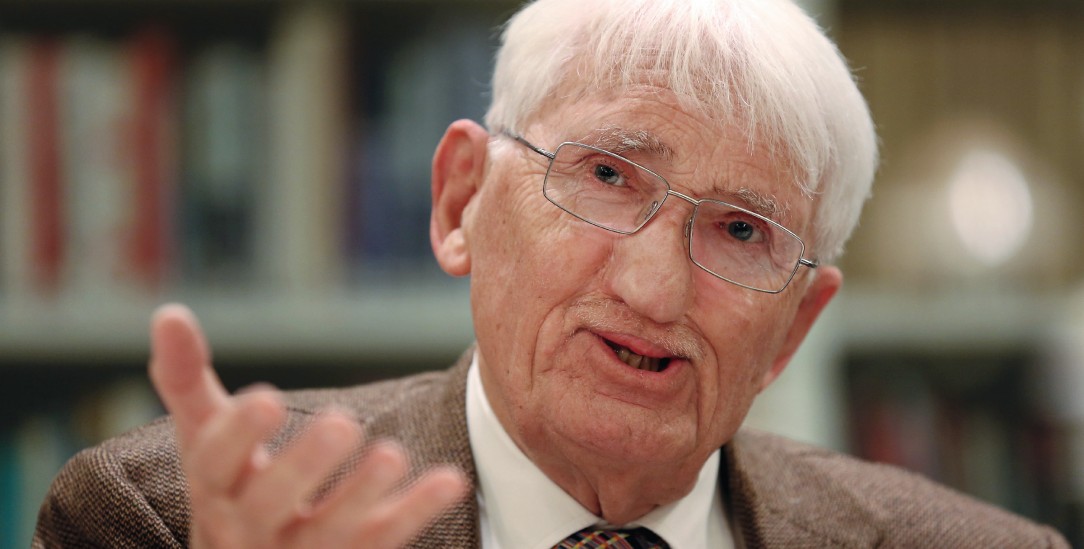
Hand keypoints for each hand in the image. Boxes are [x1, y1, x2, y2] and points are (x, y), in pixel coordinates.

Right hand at [148, 304, 467, 547]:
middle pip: (271, 503)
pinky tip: (449, 480)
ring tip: (394, 454)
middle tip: (343, 423)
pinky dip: (415, 512)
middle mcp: (250, 528)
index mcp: (215, 489)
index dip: (237, 435)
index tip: (266, 398)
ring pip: (330, 531)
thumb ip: (187, 383)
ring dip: (362, 493)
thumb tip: (168, 311)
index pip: (214, 465)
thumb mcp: (204, 441)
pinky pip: (381, 542)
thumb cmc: (229, 489)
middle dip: (304, 466)